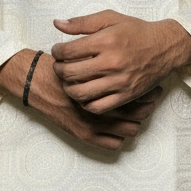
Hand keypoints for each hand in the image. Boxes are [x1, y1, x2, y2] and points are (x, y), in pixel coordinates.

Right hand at [0, 48, 160, 150]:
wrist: (36, 83)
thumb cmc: (63, 67)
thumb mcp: (82, 49)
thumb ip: (102, 46)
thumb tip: (129, 48)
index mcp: (105, 84)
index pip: (139, 93)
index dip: (150, 91)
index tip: (154, 86)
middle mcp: (101, 106)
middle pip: (139, 113)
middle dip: (148, 106)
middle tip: (151, 98)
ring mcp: (93, 124)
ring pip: (129, 130)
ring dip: (137, 122)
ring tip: (140, 113)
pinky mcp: (85, 135)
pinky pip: (113, 144)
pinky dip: (121, 137)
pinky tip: (122, 125)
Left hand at [51, 10, 190, 113]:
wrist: (165, 47)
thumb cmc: (136, 31)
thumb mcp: (110, 18)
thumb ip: (82, 22)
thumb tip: (57, 24)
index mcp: (106, 41)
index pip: (68, 51)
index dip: (57, 51)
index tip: (58, 51)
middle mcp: (112, 62)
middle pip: (70, 73)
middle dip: (58, 70)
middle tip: (59, 66)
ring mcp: (119, 82)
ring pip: (81, 93)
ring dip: (68, 88)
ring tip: (69, 81)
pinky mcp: (126, 95)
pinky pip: (98, 107)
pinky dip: (85, 103)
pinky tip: (85, 93)